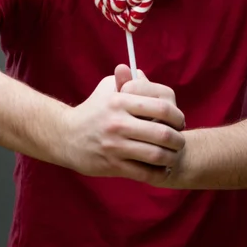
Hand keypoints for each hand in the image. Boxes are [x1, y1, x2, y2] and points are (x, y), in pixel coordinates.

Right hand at [64, 66, 184, 184]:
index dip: (177, 115)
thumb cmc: (93, 109)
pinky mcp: (113, 165)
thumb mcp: (107, 89)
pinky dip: (158, 173)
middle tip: (180, 140)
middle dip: (178, 139)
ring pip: (156, 155)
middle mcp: (118, 123)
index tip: (180, 121)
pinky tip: (162, 168)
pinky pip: (144, 172)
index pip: (161, 106)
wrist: (66, 135)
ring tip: (173, 155)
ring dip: (171, 157)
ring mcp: (116, 145)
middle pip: (162, 133)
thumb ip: (127, 80)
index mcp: (120, 101)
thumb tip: (143, 73)